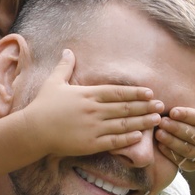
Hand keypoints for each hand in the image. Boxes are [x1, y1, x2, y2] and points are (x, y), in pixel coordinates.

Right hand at [21, 50, 163, 158]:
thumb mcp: (54, 82)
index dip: (135, 92)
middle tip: (161, 105)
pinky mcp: (90, 144)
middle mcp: (94, 110)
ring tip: (156, 120)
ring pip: (124, 124)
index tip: (150, 92)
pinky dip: (128, 139)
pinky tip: (140, 136)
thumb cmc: (43, 105)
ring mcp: (93, 128)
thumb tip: (68, 50)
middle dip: (145, 106)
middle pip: (125, 107)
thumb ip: (65, 67)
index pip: (117, 92)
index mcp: (88, 94)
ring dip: (142, 121)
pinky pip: (114, 141)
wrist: (33, 130)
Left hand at [156, 65, 194, 170]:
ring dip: (171, 141)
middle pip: (193, 135)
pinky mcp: (191, 165)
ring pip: (186, 149)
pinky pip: (180, 160)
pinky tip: (159, 144)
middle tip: (161, 121)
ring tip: (158, 132)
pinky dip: (169, 152)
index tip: (173, 111)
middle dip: (177, 128)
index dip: (188, 116)